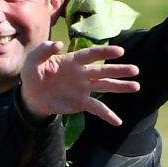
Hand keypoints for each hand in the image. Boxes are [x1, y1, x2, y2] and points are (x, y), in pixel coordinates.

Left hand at [20, 40, 139, 126]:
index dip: (105, 52)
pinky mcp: (81, 103)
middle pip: (103, 71)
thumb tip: (58, 44)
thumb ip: (44, 50)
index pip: (91, 54)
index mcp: (73, 61)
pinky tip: (118, 122)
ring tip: (136, 86)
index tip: (120, 51)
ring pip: (105, 86)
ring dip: (120, 87)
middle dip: (119, 71)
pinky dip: (107, 115)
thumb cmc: (34, 74)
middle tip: (135, 70)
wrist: (31, 96)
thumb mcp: (33, 60)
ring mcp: (84, 88)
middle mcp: (82, 74)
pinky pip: (97, 109)